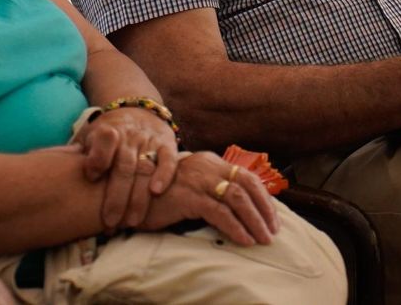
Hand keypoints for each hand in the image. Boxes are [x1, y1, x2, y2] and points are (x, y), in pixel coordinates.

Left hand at [72, 106, 179, 228]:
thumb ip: (78, 153)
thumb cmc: (108, 135)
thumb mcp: (90, 136)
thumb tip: (56, 171)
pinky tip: (156, 192)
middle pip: (124, 166)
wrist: (139, 111)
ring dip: (138, 196)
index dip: (97, 159)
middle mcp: (129, 136)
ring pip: (145, 168)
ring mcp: (149, 140)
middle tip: (110, 223)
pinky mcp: (167, 144)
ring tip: (131, 222)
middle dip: (117, 196)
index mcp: (107, 131)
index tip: (91, 177)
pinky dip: (164, 174)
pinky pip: (168, 159)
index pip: (103, 143)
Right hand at [139, 151, 278, 245]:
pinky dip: (236, 227)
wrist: (128, 195)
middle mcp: (205, 166)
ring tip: (262, 239)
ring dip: (254, 220)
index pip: (245, 175)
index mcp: (209, 161)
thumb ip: (211, 188)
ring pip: (237, 198)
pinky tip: (244, 239)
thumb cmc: (159, 194)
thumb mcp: (190, 185)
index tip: (272, 217)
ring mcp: (197, 180)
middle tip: (272, 230)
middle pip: (246, 184)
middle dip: (264, 209)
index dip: (262, 197)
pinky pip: (219, 212)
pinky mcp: (188, 197)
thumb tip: (240, 207)